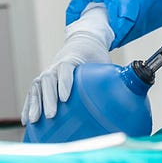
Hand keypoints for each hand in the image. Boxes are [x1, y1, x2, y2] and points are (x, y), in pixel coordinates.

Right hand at [22, 5, 113, 123]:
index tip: (66, 97)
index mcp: (72, 59)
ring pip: (38, 86)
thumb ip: (116, 76)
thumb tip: (133, 90)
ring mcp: (48, 72)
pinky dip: (29, 105)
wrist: (83, 41)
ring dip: (35, 103)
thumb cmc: (95, 55)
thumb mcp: (106, 62)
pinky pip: (33, 92)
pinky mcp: (44, 81)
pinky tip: (28, 120)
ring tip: (35, 121)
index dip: (65, 83)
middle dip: (48, 98)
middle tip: (52, 115)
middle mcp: (57, 65)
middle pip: (48, 79)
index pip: (66, 69)